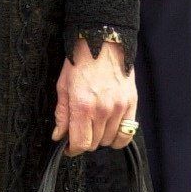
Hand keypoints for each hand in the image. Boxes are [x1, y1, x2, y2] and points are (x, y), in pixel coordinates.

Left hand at [53, 38, 136, 155]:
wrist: (102, 41)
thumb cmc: (80, 60)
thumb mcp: (63, 86)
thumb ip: (62, 114)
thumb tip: (59, 136)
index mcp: (82, 106)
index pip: (81, 143)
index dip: (73, 150)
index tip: (69, 147)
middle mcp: (103, 110)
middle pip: (95, 143)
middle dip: (85, 141)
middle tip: (80, 131)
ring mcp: (119, 107)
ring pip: (110, 140)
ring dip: (101, 138)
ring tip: (94, 127)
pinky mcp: (131, 103)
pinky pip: (128, 132)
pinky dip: (118, 137)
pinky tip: (110, 130)